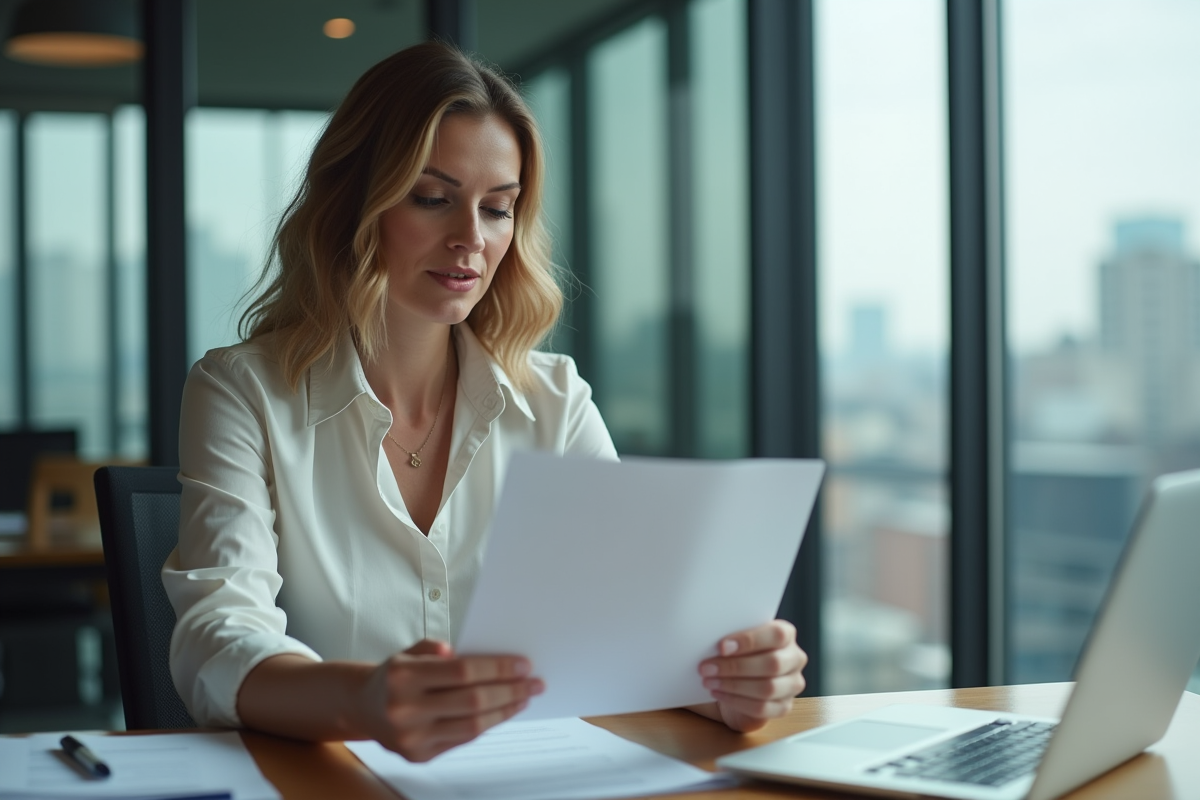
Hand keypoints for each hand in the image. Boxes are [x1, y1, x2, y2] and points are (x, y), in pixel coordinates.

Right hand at [356, 639, 543, 761]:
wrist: (362, 707)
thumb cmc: (394, 675)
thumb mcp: (410, 651)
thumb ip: (438, 649)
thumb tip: (474, 656)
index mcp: (403, 676)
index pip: (463, 671)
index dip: (497, 668)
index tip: (523, 664)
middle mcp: (405, 709)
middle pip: (472, 701)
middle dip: (510, 690)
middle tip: (534, 683)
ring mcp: (412, 737)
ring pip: (472, 726)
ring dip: (504, 711)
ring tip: (523, 697)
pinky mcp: (419, 756)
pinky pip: (463, 739)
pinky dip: (487, 725)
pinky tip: (502, 711)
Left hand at [696, 620, 806, 731]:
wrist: (743, 677)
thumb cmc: (740, 652)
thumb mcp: (738, 639)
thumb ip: (732, 638)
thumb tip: (710, 641)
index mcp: (786, 635)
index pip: (777, 634)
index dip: (750, 640)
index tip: (722, 646)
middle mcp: (795, 658)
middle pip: (772, 664)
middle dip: (736, 667)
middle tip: (707, 667)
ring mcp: (792, 684)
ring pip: (768, 688)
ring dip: (733, 685)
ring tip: (710, 681)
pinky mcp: (784, 706)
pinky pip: (762, 708)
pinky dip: (736, 701)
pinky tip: (719, 694)